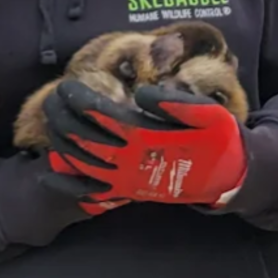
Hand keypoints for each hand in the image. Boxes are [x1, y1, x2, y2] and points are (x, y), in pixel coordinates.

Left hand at [41, 78, 248, 207]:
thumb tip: (143, 93)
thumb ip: (178, 103)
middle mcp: (133, 161)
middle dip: (63, 117)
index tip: (67, 86)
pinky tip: (50, 172)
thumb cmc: (219, 140)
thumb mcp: (212, 114)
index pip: (105, 117)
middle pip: (86, 138)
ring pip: (83, 162)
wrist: (227, 177)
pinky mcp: (129, 192)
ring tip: (50, 120)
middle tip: (52, 98)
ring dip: (61, 142)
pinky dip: (70, 184)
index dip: (82, 101)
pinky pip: (93, 191)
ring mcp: (128, 180)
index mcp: (150, 138)